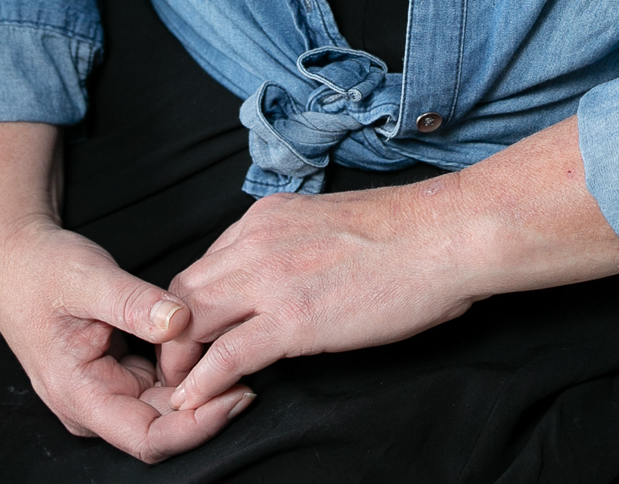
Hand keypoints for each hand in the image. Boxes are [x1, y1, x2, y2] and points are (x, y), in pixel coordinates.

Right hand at [0, 119, 254, 462]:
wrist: (15, 257)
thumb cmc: (44, 269)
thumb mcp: (89, 278)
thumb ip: (134, 303)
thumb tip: (181, 321)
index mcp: (80, 396)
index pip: (147, 438)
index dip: (196, 425)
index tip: (237, 392)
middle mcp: (94, 405)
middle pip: (162, 427)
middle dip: (208, 404)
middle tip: (253, 367)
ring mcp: (105, 391)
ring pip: (165, 408)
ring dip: (201, 387)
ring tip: (240, 354)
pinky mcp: (116, 373)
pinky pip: (159, 384)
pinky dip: (187, 368)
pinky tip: (213, 343)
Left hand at [159, 117, 618, 414]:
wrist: (444, 235)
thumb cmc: (407, 234)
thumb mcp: (331, 224)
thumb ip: (296, 246)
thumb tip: (290, 278)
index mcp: (268, 216)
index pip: (206, 263)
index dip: (196, 306)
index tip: (202, 336)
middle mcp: (257, 240)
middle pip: (184, 291)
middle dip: (174, 335)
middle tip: (179, 371)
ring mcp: (270, 279)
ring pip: (191, 321)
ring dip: (179, 361)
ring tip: (180, 392)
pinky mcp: (291, 320)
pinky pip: (225, 356)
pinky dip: (202, 383)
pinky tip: (196, 403)